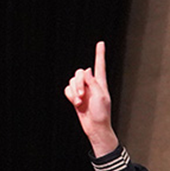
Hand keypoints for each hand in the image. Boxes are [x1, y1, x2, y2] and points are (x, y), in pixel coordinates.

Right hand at [64, 41, 118, 156]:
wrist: (95, 127)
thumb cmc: (102, 114)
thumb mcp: (101, 96)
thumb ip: (93, 82)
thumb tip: (87, 70)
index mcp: (101, 83)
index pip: (100, 65)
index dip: (99, 54)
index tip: (101, 43)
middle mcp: (91, 85)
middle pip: (80, 72)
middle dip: (78, 82)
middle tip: (82, 95)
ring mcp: (82, 91)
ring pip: (72, 81)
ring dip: (74, 90)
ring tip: (79, 101)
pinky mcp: (75, 97)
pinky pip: (67, 89)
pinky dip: (69, 95)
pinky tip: (76, 102)